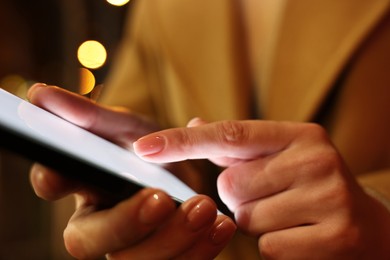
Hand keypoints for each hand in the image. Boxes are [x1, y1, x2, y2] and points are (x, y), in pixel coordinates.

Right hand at [28, 85, 235, 258]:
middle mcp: (100, 221)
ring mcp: (131, 245)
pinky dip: (200, 249)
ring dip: (172, 238)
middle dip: (126, 222)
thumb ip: (91, 115)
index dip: (52, 180)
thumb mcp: (127, 127)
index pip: (52, 185)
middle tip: (161, 197)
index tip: (63, 176)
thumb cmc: (150, 147)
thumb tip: (40, 94)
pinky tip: (221, 226)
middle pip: (90, 240)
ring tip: (205, 208)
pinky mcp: (164, 257)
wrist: (188, 171)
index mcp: (83, 184)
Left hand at [133, 119, 389, 258]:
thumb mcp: (281, 156)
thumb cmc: (309, 185)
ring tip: (287, 214)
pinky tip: (300, 235)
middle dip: (238, 197)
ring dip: (256, 221)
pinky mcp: (335, 236)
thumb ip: (237, 144)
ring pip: (246, 219)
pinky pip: (268, 246)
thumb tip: (194, 122)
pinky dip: (274, 245)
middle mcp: (316, 159)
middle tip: (270, 196)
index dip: (183, 140)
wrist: (368, 224)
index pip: (230, 133)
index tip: (144, 147)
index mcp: (299, 135)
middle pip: (231, 186)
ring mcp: (329, 198)